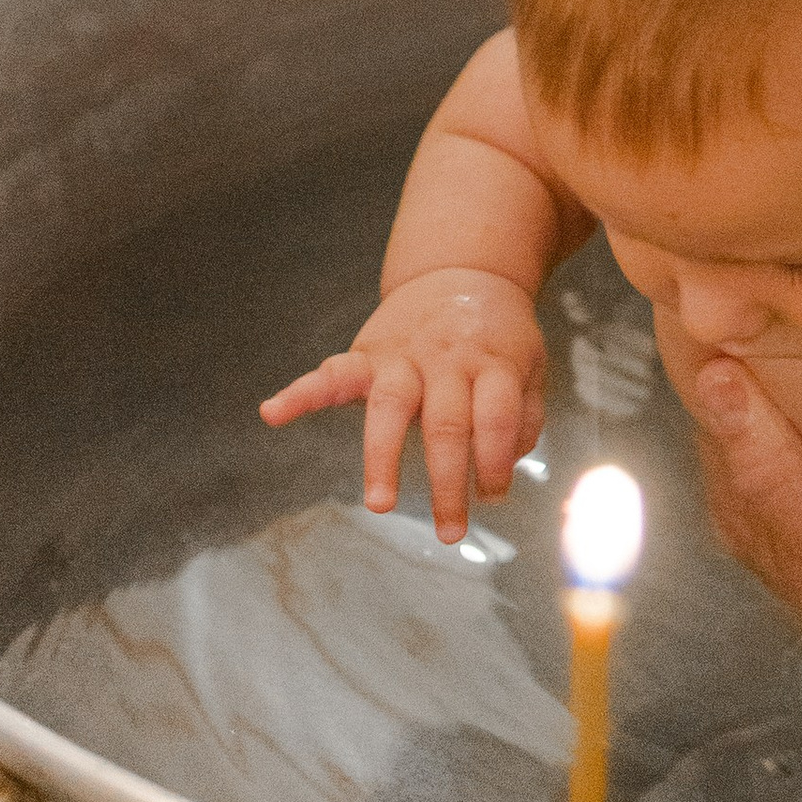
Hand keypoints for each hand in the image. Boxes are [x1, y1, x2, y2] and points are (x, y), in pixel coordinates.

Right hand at [260, 268, 546, 540]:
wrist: (464, 269)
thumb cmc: (496, 335)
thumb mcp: (529, 364)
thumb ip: (524, 415)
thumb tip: (505, 466)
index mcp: (492, 361)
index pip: (498, 415)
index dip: (498, 459)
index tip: (494, 495)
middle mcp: (447, 358)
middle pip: (447, 422)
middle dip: (448, 482)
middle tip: (450, 533)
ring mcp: (405, 355)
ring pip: (390, 405)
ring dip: (383, 458)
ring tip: (380, 504)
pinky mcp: (369, 354)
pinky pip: (332, 372)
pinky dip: (300, 392)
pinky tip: (272, 413)